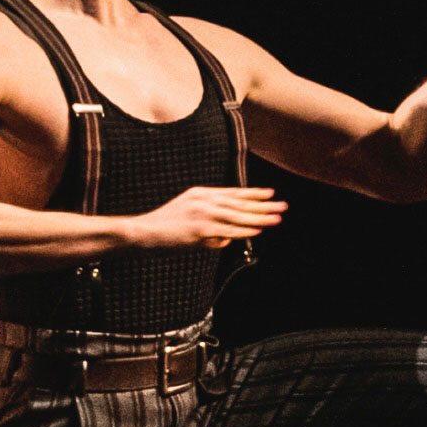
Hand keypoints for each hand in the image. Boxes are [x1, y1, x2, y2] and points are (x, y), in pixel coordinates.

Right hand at [132, 184, 287, 249]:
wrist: (144, 232)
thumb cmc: (164, 225)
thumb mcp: (187, 211)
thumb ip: (209, 218)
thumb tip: (229, 234)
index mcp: (201, 193)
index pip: (233, 192)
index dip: (253, 193)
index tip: (270, 193)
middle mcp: (204, 200)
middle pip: (240, 203)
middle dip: (264, 205)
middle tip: (283, 205)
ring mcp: (203, 214)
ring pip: (239, 216)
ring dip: (260, 217)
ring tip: (277, 218)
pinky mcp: (201, 230)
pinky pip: (228, 231)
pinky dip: (244, 231)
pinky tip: (257, 230)